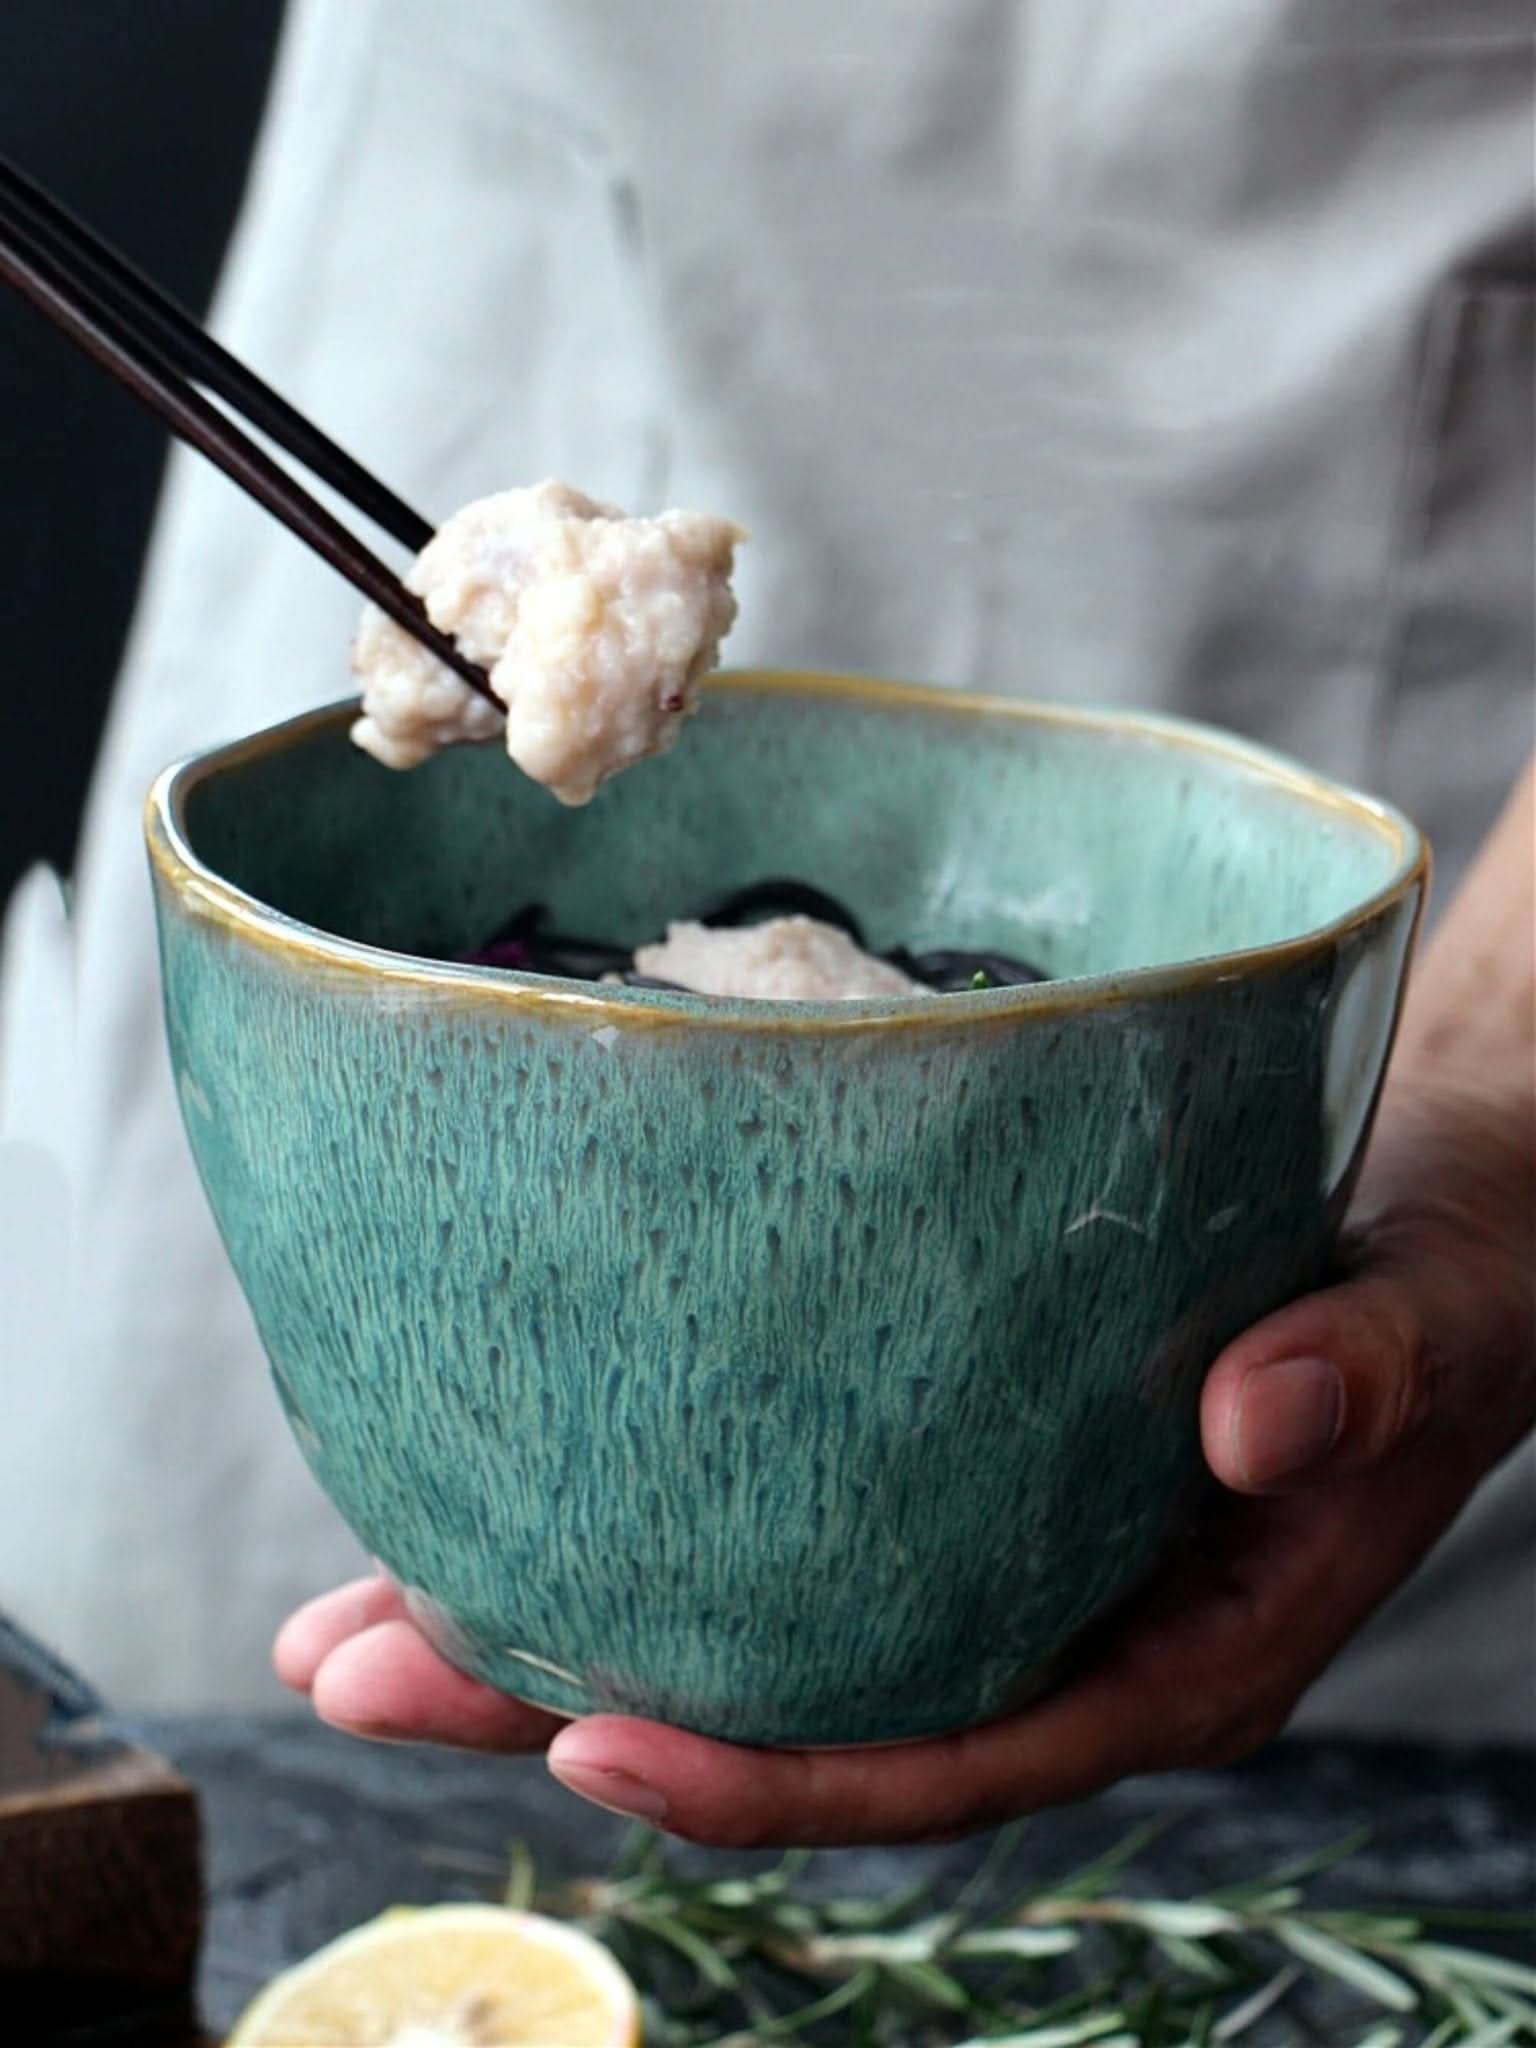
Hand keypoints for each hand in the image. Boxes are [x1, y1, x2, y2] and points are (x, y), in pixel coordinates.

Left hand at [277, 1071, 1533, 1846]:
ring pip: (752, 1622)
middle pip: (792, 1710)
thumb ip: (1364, 1376)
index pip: (947, 1758)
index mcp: (1169, 1651)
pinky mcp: (942, 1458)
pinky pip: (775, 1513)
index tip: (586, 1742)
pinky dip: (631, 1500)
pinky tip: (485, 1474)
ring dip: (547, 1617)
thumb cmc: (1448, 1283)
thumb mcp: (1437, 1320)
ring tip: (346, 1603)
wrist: (1434, 1219)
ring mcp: (984, 1552)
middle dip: (564, 1706)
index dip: (768, 1775)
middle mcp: (1049, 1625)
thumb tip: (1251, 1422)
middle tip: (358, 1665)